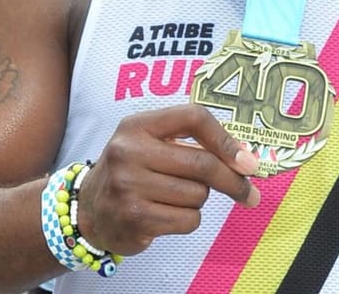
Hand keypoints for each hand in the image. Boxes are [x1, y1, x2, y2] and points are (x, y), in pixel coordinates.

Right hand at [74, 104, 259, 256]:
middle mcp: (129, 151)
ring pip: (198, 195)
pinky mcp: (135, 218)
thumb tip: (246, 160)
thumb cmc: (133, 173)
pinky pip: (188, 220)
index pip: (193, 118)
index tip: (248, 162)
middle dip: (232, 181)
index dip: (226, 140)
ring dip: (197, 200)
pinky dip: (188, 220)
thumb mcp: (151, 145)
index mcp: (137, 125)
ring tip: (174, 198)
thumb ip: (191, 144)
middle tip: (249, 194)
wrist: (89, 211)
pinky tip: (167, 216)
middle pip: (202, 163)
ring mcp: (129, 185)